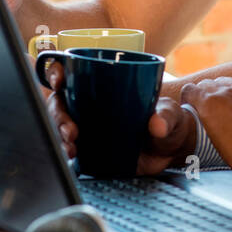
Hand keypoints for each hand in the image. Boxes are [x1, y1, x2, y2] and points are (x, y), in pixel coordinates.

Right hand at [44, 61, 195, 174]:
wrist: (173, 150)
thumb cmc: (169, 121)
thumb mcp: (170, 113)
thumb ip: (166, 115)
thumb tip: (156, 124)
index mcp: (104, 87)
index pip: (72, 74)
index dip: (58, 73)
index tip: (59, 80)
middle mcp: (90, 105)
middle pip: (60, 104)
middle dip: (58, 115)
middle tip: (71, 130)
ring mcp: (89, 128)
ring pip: (61, 127)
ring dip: (60, 136)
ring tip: (71, 147)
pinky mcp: (91, 151)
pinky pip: (71, 151)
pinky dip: (66, 154)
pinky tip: (72, 158)